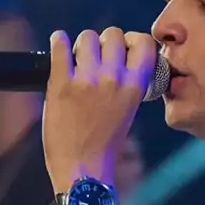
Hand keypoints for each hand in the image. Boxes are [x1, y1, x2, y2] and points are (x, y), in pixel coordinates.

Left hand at [43, 27, 156, 191]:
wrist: (82, 169)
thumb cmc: (105, 145)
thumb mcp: (128, 111)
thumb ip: (127, 85)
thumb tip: (120, 61)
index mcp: (134, 88)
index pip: (144, 43)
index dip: (134, 40)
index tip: (126, 47)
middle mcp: (113, 80)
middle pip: (114, 34)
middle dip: (106, 41)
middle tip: (99, 54)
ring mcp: (86, 81)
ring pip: (87, 37)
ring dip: (83, 44)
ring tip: (79, 56)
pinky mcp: (60, 86)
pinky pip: (60, 47)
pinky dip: (59, 42)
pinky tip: (59, 44)